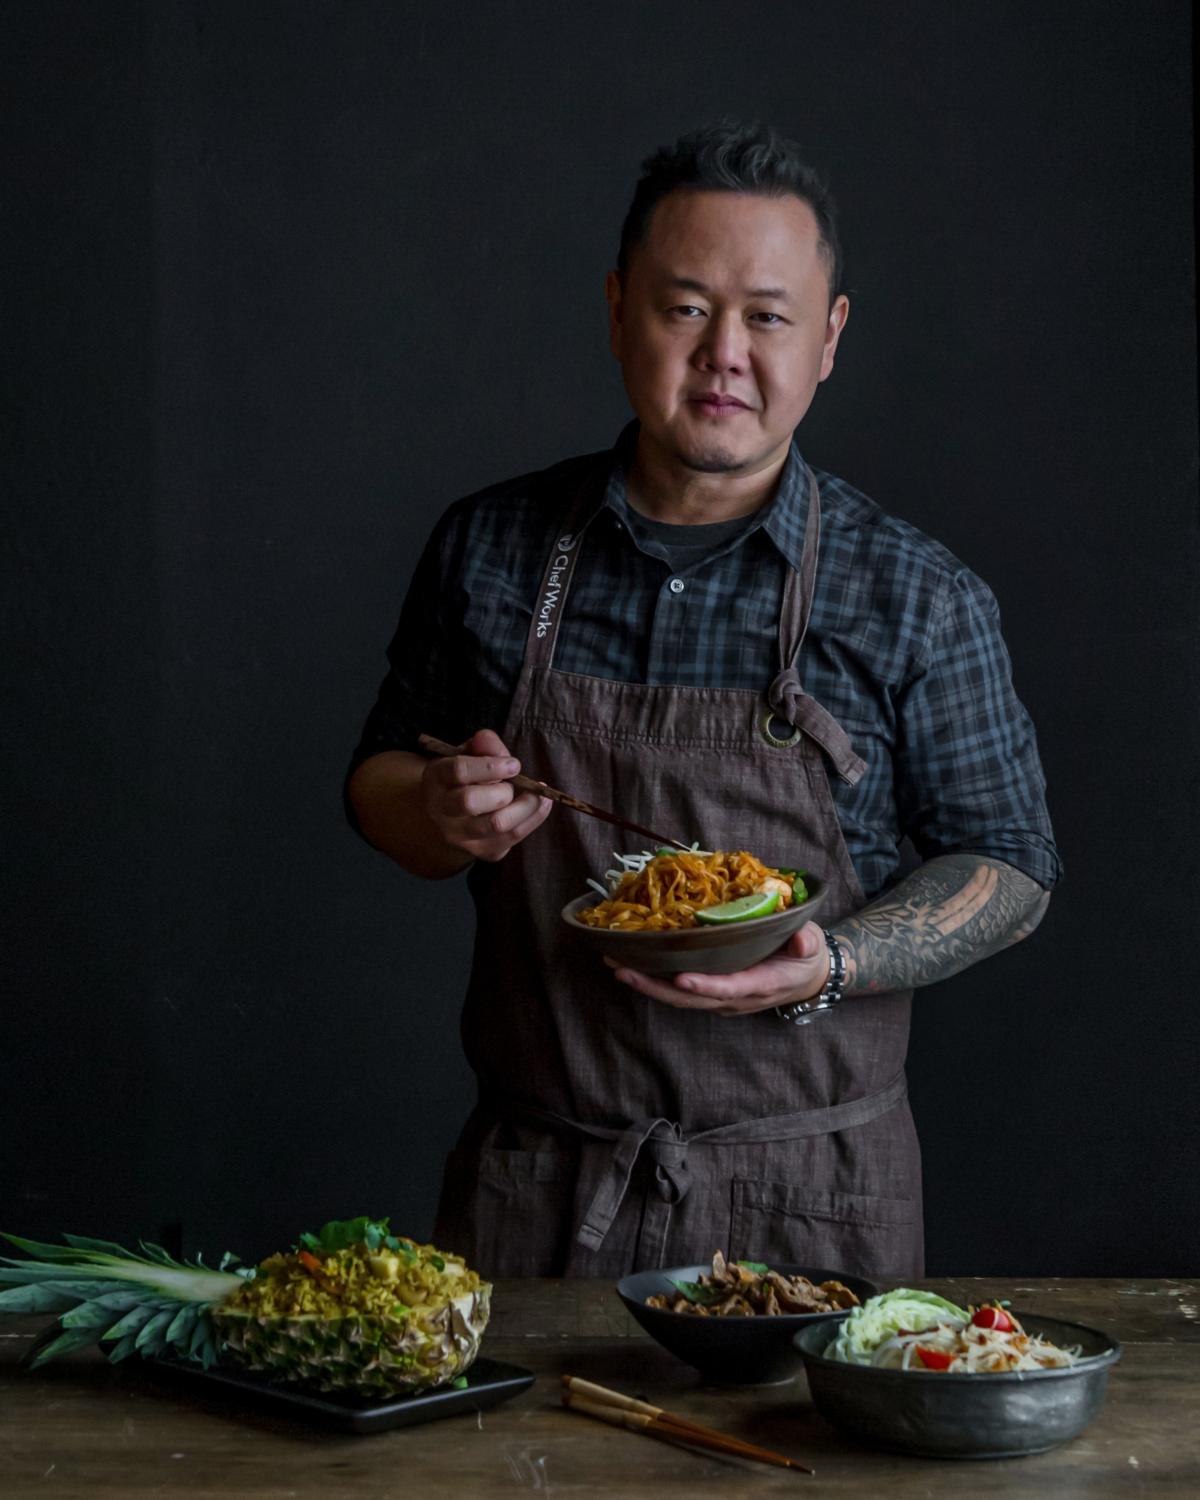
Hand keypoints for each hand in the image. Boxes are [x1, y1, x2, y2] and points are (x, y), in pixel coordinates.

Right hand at [421, 728, 551, 861]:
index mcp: (436, 779)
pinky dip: (534, 818)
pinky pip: (513, 837)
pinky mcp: (481, 851)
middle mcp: (441, 811)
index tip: (514, 764)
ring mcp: (459, 835)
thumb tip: (487, 738)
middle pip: (471, 802)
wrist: (453, 815)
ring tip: (537, 793)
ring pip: (497, 824)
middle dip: (502, 790)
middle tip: (514, 783)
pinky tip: (542, 804)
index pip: (458, 771)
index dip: (490, 766)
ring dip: (525, 806)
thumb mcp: (469, 754)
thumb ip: (482, 745)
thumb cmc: (466, 778)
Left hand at [606, 920, 831, 1016]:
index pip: (731, 988)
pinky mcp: (712, 992)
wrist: (805, 976)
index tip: (681, 979)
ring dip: (647, 984)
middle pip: (692, 998)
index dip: (706, 986)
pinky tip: (630, 965)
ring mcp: (721, 997)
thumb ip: (806, 941)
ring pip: (680, 998)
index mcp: (761, 983)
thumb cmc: (805, 954)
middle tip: (623, 969)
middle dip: (656, 987)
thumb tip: (802, 940)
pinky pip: (680, 992)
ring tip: (616, 965)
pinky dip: (654, 981)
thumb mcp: (812, 944)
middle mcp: (736, 997)